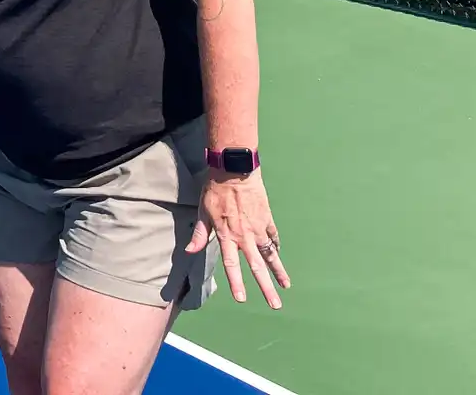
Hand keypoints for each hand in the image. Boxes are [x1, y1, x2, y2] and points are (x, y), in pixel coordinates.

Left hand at [186, 169, 289, 308]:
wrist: (235, 170)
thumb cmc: (215, 190)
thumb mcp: (202, 212)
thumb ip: (199, 234)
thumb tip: (189, 251)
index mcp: (228, 235)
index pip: (232, 265)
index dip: (237, 283)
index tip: (242, 299)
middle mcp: (245, 236)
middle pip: (257, 267)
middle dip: (266, 288)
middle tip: (275, 305)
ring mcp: (259, 228)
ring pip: (271, 255)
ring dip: (278, 272)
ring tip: (286, 286)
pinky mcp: (267, 218)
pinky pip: (273, 237)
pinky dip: (276, 247)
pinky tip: (278, 255)